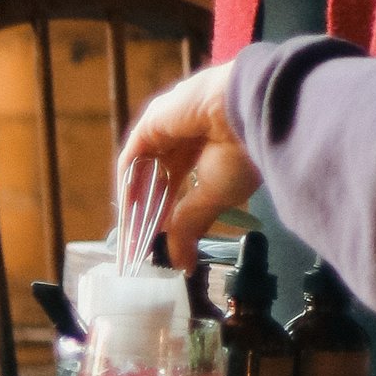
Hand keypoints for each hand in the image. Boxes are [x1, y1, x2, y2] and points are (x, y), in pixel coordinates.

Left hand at [118, 64, 260, 265]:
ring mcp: (167, 126)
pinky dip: (128, 185)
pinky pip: (133, 158)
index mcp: (209, 148)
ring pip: (143, 169)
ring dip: (135, 201)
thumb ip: (190, 225)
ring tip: (129, 233)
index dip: (167, 214)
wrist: (248, 110)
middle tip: (139, 245)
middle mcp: (186, 135)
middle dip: (148, 211)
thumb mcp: (215, 195)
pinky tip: (127, 211)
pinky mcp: (151, 121)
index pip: (177, 185)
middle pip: (157, 179)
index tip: (159, 244)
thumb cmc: (242, 151)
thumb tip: (183, 265)